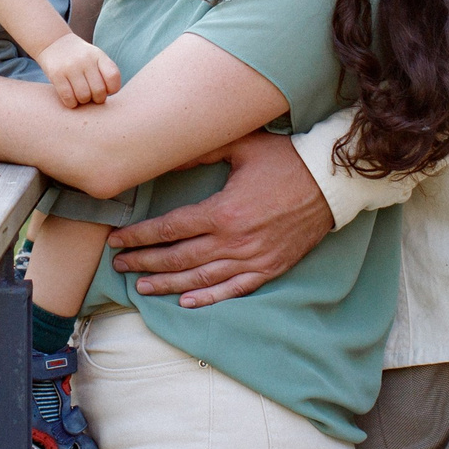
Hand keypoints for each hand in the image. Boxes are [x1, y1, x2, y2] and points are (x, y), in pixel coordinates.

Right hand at [35, 33, 121, 109]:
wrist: (53, 43)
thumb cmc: (80, 57)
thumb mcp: (95, 57)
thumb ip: (104, 73)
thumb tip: (110, 97)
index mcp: (98, 55)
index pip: (113, 76)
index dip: (112, 89)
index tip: (106, 90)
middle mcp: (85, 60)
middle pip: (99, 90)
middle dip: (97, 99)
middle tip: (92, 96)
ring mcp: (70, 67)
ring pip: (83, 96)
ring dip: (83, 101)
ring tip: (81, 97)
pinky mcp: (56, 74)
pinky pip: (68, 97)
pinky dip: (71, 103)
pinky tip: (71, 99)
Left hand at [106, 133, 332, 306]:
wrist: (331, 183)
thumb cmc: (285, 159)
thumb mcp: (240, 146)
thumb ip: (199, 151)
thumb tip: (162, 155)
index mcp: (223, 211)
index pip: (170, 229)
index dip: (140, 236)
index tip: (117, 239)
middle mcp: (234, 240)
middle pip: (178, 258)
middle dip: (144, 262)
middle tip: (119, 265)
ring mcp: (253, 259)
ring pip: (200, 278)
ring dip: (167, 284)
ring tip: (142, 286)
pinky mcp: (270, 269)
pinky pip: (234, 290)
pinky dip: (208, 298)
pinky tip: (186, 302)